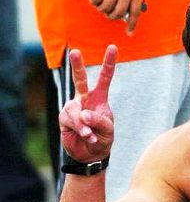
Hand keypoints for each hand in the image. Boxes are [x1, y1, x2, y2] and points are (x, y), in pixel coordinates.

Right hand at [59, 45, 115, 162]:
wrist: (90, 154)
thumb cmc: (102, 139)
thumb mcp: (108, 130)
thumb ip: (99, 120)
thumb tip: (83, 113)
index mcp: (99, 97)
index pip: (104, 78)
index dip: (109, 63)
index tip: (113, 47)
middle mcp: (84, 98)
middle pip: (80, 79)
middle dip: (77, 65)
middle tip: (75, 52)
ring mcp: (73, 107)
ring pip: (75, 109)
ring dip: (84, 125)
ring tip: (90, 135)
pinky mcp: (64, 117)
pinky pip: (71, 120)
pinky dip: (80, 129)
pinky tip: (86, 136)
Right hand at [91, 0, 144, 33]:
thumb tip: (130, 6)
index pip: (135, 13)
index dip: (132, 25)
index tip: (129, 34)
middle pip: (118, 13)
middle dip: (112, 17)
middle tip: (109, 15)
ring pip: (106, 8)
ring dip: (102, 10)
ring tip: (101, 7)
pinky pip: (97, 0)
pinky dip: (94, 3)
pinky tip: (94, 2)